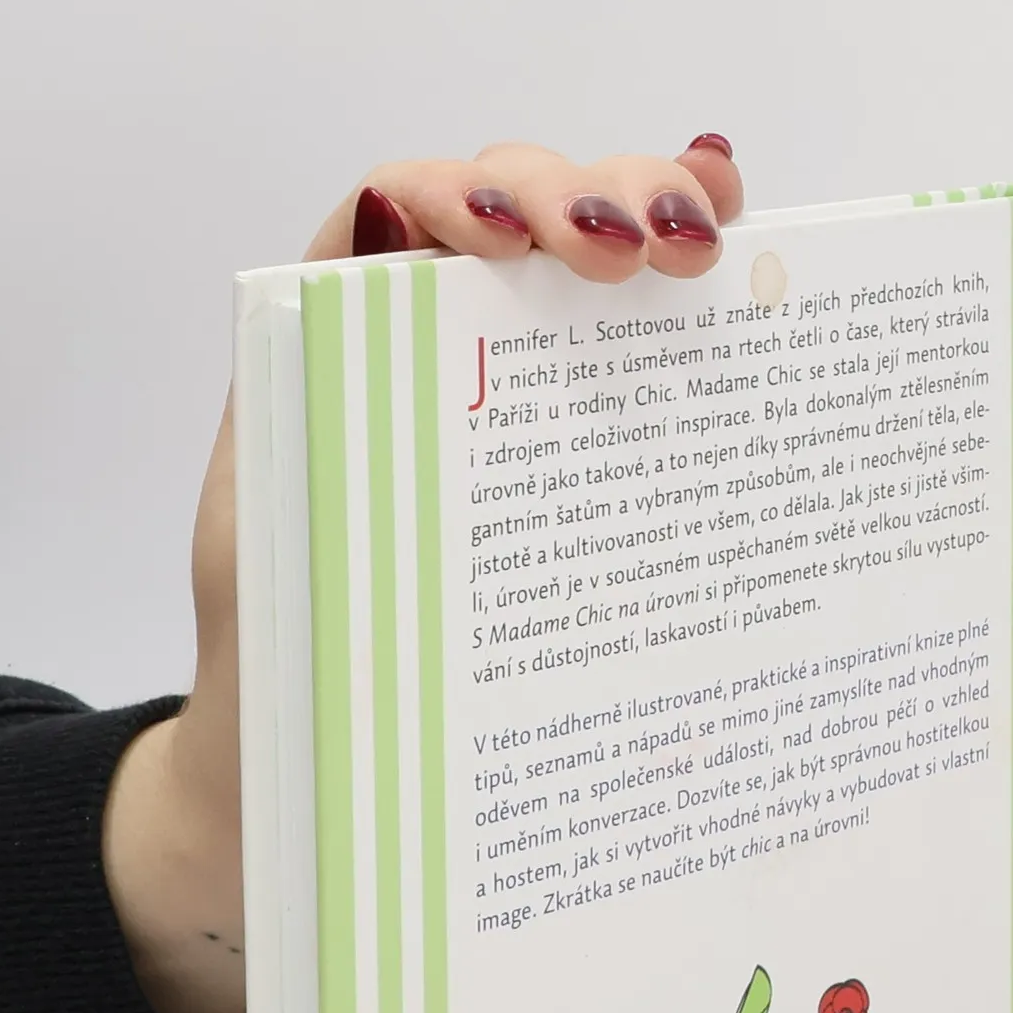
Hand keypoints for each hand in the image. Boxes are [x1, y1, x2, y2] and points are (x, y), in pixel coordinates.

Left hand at [103, 136, 744, 1012]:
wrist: (301, 817)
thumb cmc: (274, 707)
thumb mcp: (270, 581)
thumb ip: (293, 464)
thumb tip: (364, 362)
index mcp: (329, 378)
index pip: (391, 218)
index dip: (467, 195)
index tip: (527, 243)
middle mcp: (417, 376)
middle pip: (512, 224)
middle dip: (594, 197)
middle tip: (663, 243)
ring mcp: (503, 426)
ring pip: (586, 283)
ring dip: (655, 227)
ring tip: (711, 244)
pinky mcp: (569, 491)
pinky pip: (633, 385)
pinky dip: (692, 326)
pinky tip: (742, 293)